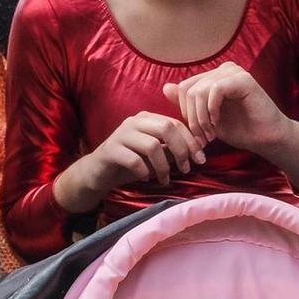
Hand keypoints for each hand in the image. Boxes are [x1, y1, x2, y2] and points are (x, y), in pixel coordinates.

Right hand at [55, 111, 206, 213]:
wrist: (98, 172)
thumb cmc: (129, 163)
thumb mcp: (155, 155)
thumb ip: (172, 149)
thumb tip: (197, 151)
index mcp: (147, 119)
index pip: (176, 123)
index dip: (191, 141)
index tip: (201, 159)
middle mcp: (134, 122)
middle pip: (166, 128)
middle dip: (181, 150)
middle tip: (186, 169)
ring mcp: (121, 134)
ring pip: (152, 145)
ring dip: (163, 166)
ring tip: (165, 179)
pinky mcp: (110, 150)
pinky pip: (134, 160)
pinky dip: (144, 171)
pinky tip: (146, 178)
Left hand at [165, 65, 288, 156]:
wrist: (267, 139)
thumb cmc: (241, 130)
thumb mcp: (207, 119)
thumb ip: (189, 104)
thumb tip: (165, 87)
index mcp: (214, 77)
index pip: (184, 88)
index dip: (185, 113)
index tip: (196, 134)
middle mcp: (223, 70)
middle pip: (189, 89)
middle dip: (192, 118)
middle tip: (203, 137)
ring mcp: (233, 72)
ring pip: (200, 90)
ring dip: (201, 117)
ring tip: (210, 134)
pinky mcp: (243, 79)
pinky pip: (215, 90)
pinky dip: (212, 110)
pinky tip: (218, 123)